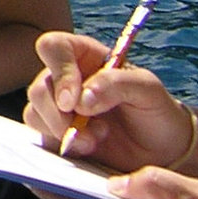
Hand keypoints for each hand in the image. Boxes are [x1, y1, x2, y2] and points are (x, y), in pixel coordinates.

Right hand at [26, 30, 193, 169]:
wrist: (162, 151)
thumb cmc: (156, 111)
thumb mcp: (148, 89)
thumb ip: (116, 83)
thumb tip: (81, 99)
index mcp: (85, 56)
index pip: (53, 47)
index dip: (59, 71)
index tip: (73, 101)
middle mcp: (66, 79)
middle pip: (39, 87)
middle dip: (60, 114)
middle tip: (91, 132)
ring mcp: (57, 108)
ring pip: (34, 113)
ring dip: (63, 131)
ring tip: (97, 140)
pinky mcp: (56, 134)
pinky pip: (41, 137)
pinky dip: (62, 145)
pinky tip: (89, 148)